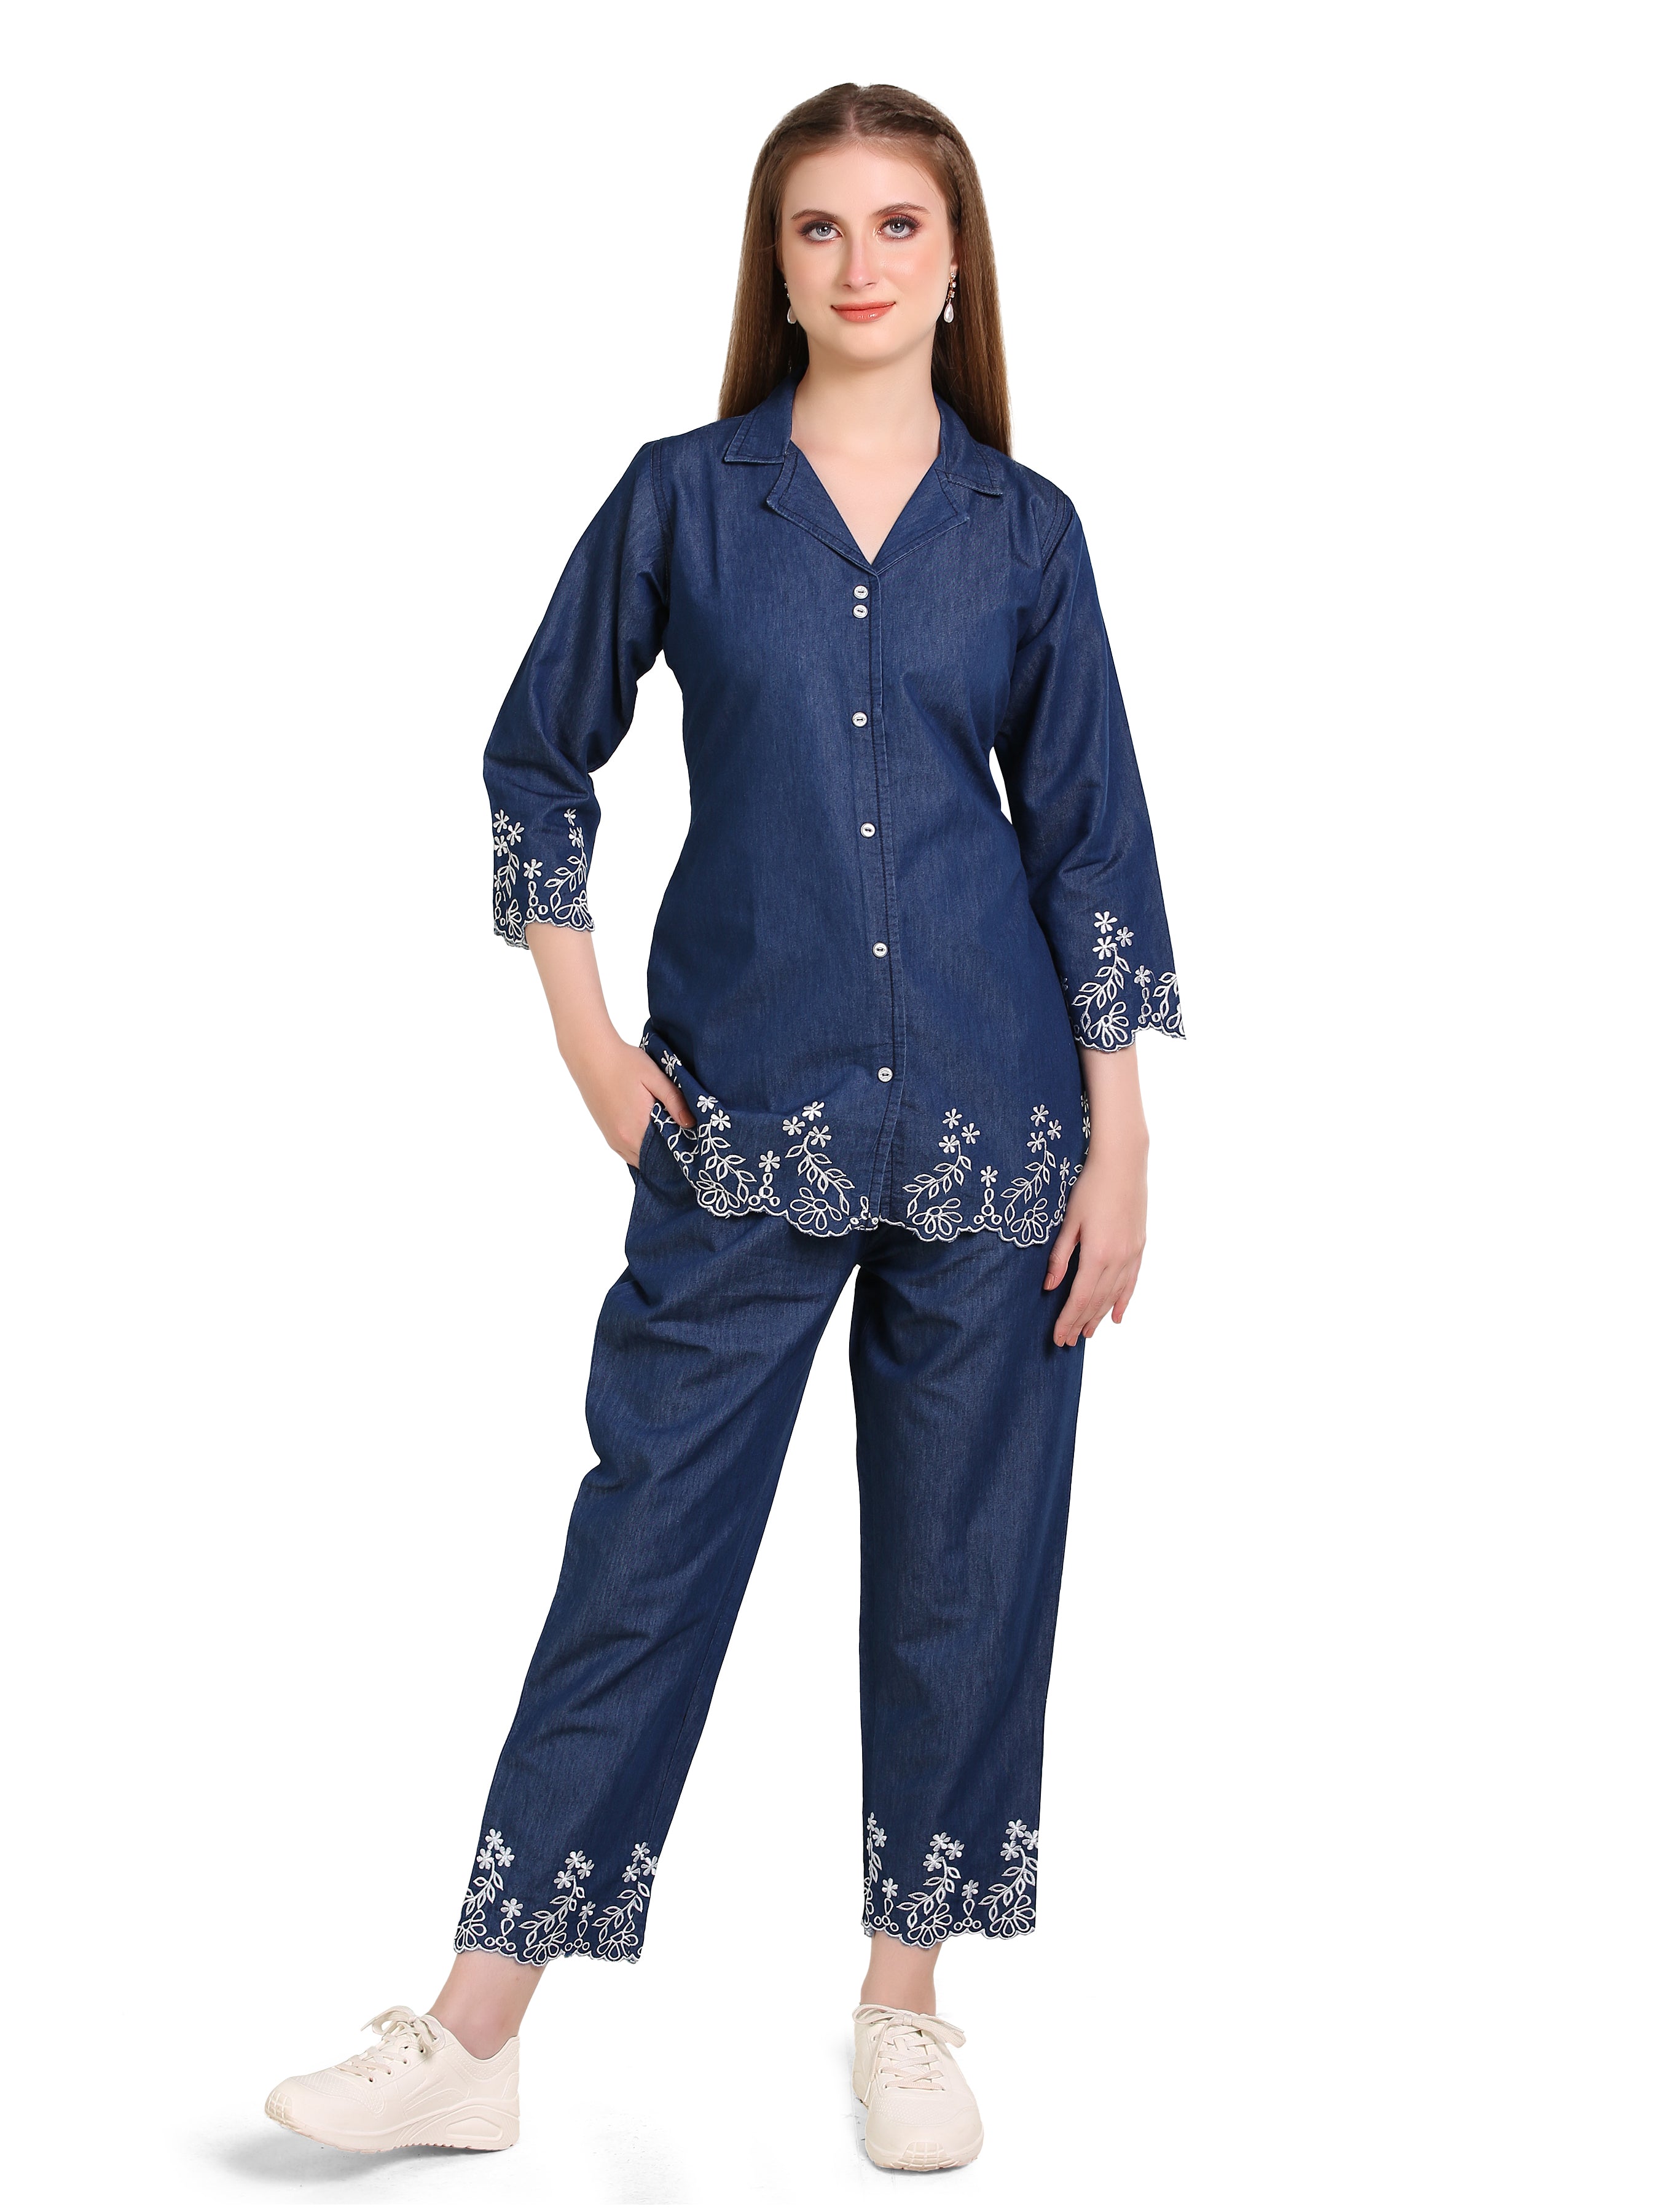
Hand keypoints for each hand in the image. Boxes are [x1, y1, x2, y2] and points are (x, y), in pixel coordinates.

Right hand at [525, 924, 695, 1167]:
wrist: (583, 1047)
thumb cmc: (623, 1058)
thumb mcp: (657, 1076)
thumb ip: (680, 1103)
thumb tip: (701, 1128)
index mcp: (636, 1130)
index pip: (670, 1160)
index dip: (691, 1162)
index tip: (709, 1160)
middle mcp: (623, 1141)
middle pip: (660, 1164)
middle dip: (681, 1161)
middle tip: (706, 1158)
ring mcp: (614, 1139)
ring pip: (647, 1158)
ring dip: (666, 1155)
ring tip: (691, 1151)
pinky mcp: (610, 1132)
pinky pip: (636, 1149)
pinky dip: (652, 1149)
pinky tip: (668, 1141)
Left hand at [1043, 1046, 1149, 1346]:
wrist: (1123, 1162)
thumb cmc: (1090, 1186)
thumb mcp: (1069, 1221)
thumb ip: (1060, 1256)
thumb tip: (1049, 1286)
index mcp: (1097, 1254)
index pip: (1081, 1298)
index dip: (1069, 1320)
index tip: (1058, 1337)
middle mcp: (1118, 1259)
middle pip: (1097, 1301)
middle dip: (1081, 1323)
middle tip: (1067, 1342)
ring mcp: (1132, 1253)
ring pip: (1115, 1295)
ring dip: (1100, 1316)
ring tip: (1087, 1334)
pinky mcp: (1139, 1246)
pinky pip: (1131, 1282)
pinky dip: (1124, 1300)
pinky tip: (1117, 1316)